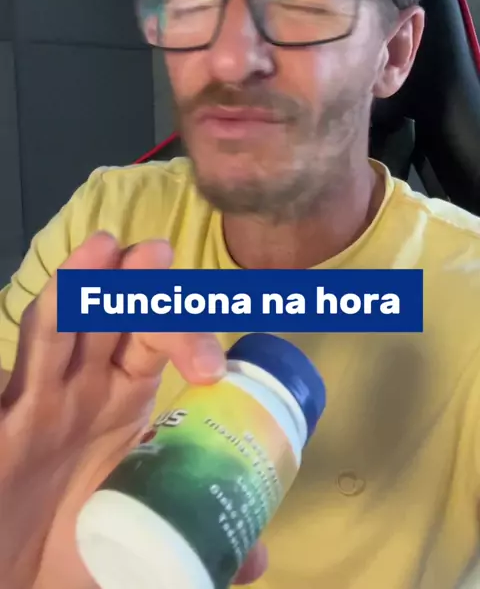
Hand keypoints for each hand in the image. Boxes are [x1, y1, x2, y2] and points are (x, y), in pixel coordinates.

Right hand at [0, 232, 265, 588]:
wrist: (13, 580)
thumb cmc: (75, 547)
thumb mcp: (144, 540)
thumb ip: (198, 537)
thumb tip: (259, 559)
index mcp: (123, 397)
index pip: (157, 338)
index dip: (184, 335)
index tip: (210, 369)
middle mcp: (82, 384)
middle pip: (110, 312)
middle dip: (135, 281)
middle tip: (160, 254)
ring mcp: (37, 399)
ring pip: (58, 326)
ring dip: (79, 285)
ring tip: (103, 248)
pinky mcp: (2, 424)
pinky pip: (11, 376)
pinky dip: (30, 338)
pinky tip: (47, 308)